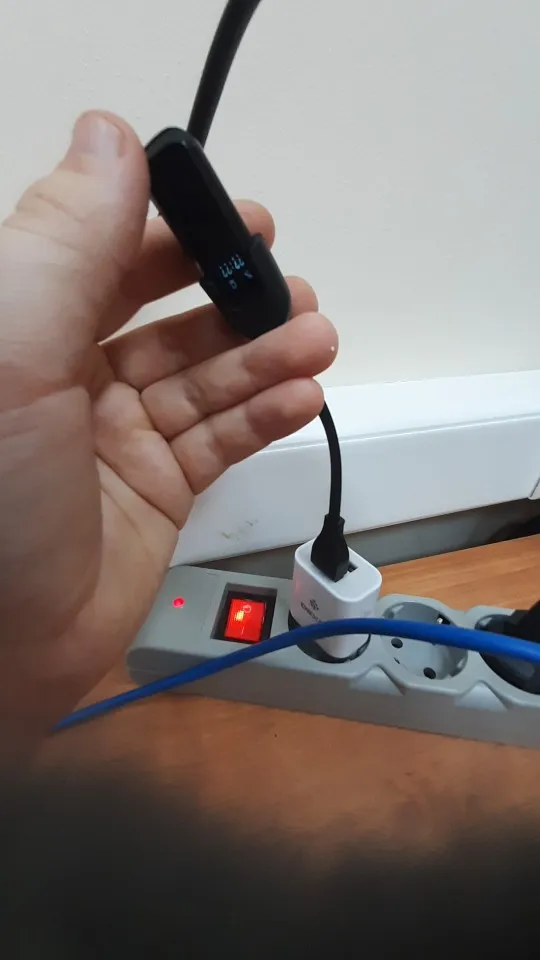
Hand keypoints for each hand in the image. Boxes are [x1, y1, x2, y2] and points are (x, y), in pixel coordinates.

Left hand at [0, 112, 336, 743]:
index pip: (104, 253)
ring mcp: (115, 437)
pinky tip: (303, 394)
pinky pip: (218, 442)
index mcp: (21, 327)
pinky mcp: (157, 493)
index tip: (240, 218)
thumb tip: (110, 132)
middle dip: (229, 295)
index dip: (171, 230)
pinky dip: (262, 417)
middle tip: (290, 283)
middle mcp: (64, 375)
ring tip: (317, 334)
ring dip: (262, 354)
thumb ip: (64, 242)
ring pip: (202, 378)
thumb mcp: (10, 350)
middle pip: (163, 315)